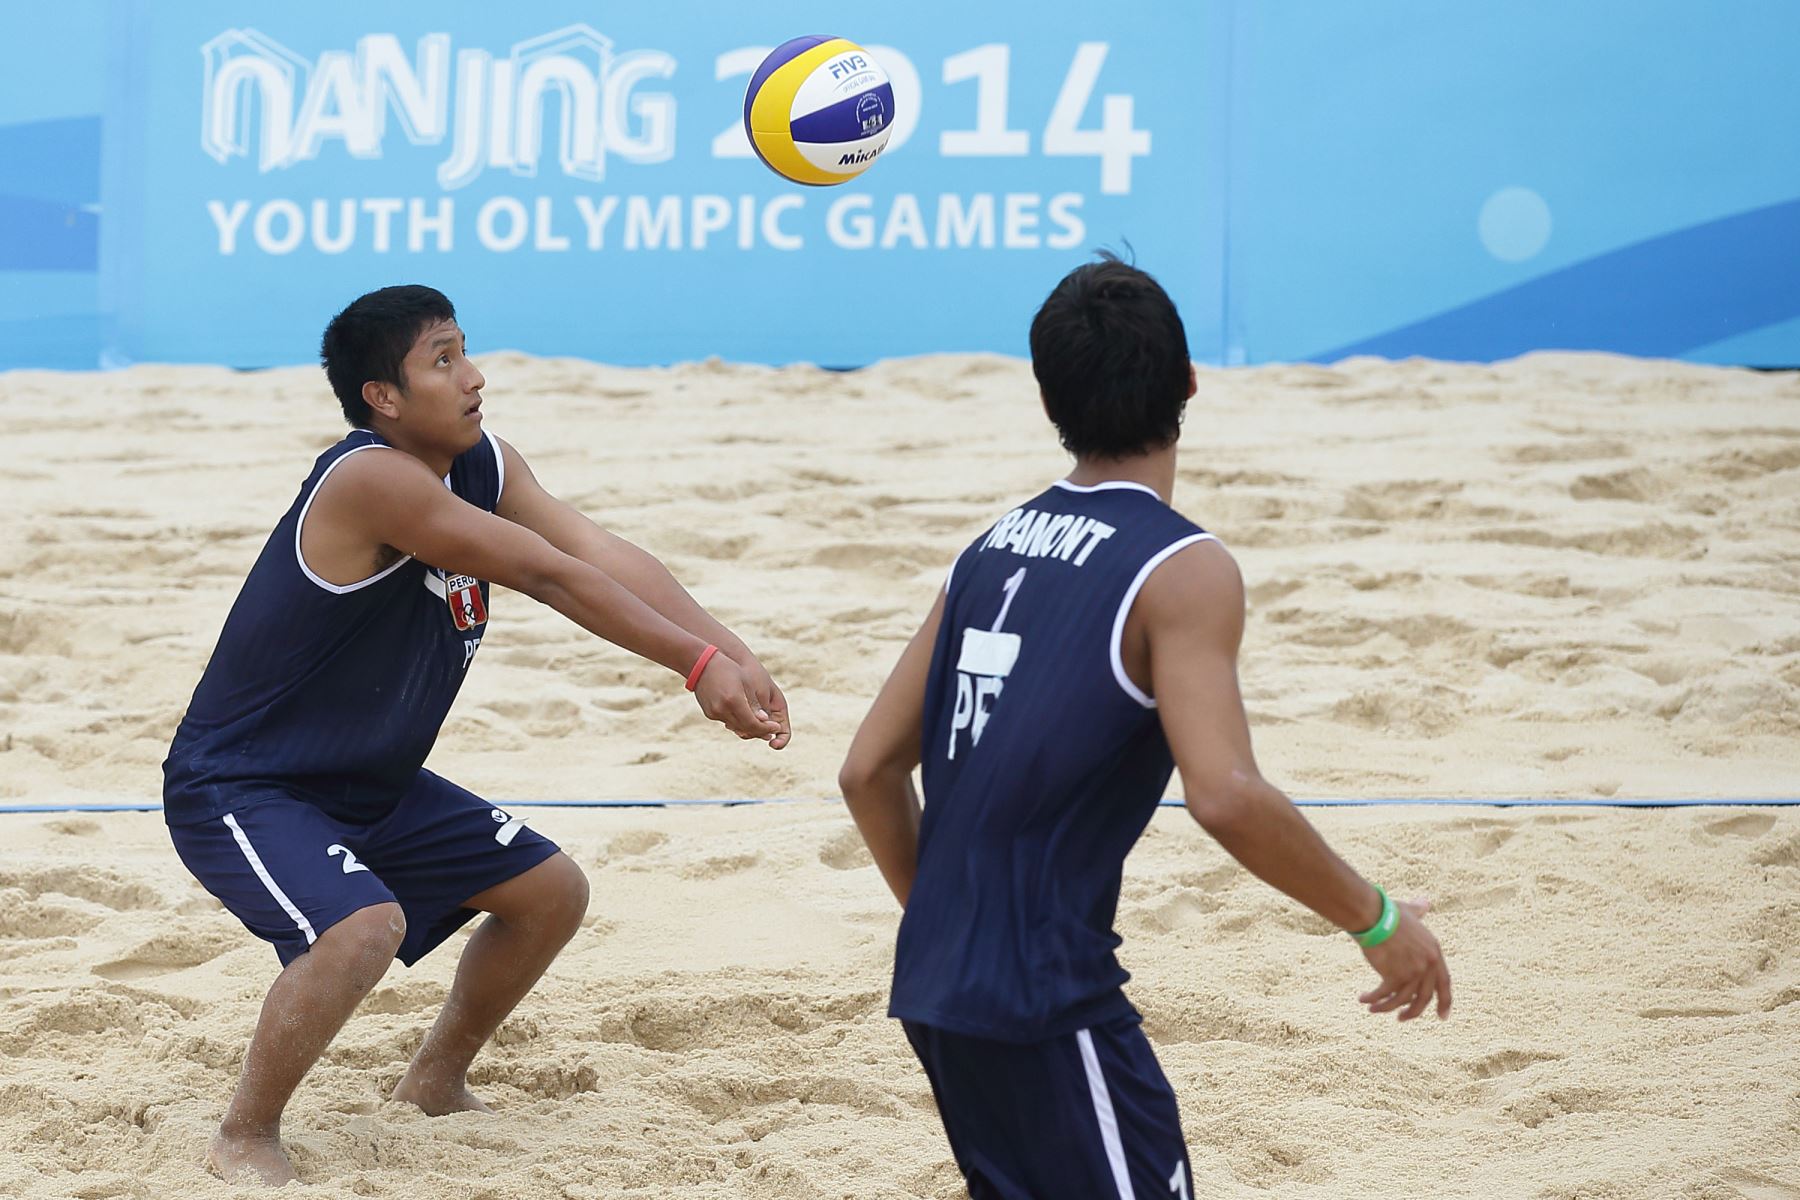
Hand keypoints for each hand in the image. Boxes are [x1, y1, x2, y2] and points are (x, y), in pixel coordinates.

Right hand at [691, 652, 785, 743]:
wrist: (701, 664)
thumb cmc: (727, 668)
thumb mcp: (745, 682)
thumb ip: (754, 702)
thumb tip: (764, 719)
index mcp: (733, 700)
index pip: (752, 723)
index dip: (766, 728)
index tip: (776, 727)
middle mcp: (722, 710)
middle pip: (745, 729)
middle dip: (760, 731)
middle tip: (771, 730)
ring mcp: (714, 713)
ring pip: (736, 727)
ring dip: (749, 728)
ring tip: (762, 725)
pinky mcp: (709, 714)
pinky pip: (727, 722)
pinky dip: (738, 722)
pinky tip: (746, 718)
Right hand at [1358, 898, 1451, 1020]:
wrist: (1373, 915)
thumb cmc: (1388, 911)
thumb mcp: (1410, 912)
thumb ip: (1419, 910)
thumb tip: (1424, 902)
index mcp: (1435, 952)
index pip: (1444, 984)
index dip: (1445, 1002)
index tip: (1442, 1017)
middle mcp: (1427, 965)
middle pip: (1423, 998)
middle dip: (1412, 1012)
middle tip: (1401, 1019)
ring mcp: (1412, 972)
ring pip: (1401, 1000)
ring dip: (1386, 1008)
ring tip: (1373, 1008)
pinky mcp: (1394, 976)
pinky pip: (1384, 996)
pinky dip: (1373, 999)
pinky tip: (1363, 999)